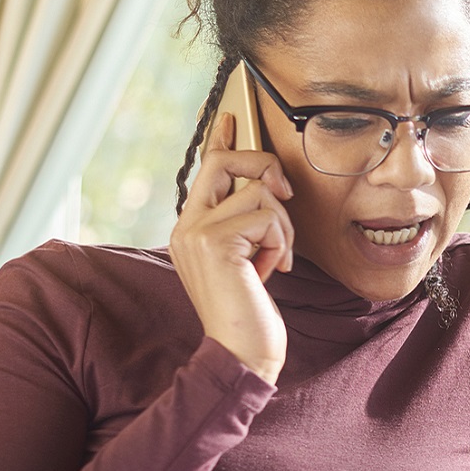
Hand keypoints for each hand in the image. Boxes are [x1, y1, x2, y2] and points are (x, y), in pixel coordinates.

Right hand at [169, 111, 295, 383]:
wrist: (243, 353)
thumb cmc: (251, 312)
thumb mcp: (250, 259)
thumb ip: (250, 224)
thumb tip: (270, 188)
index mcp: (191, 228)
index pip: (205, 171)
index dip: (219, 140)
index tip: (230, 117)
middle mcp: (185, 225)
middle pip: (226, 162)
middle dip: (263, 166)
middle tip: (284, 195)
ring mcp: (195, 232)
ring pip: (257, 192)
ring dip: (282, 226)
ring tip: (275, 260)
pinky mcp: (214, 242)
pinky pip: (265, 215)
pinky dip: (280, 241)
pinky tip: (273, 270)